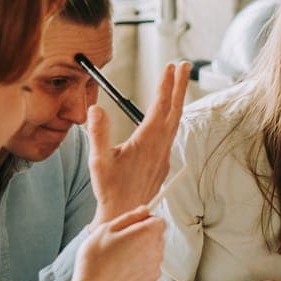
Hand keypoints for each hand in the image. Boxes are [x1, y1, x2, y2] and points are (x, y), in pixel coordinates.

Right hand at [74, 207, 166, 280]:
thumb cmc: (96, 260)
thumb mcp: (107, 230)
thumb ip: (130, 217)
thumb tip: (145, 210)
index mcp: (147, 235)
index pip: (159, 221)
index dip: (146, 221)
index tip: (133, 226)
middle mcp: (156, 252)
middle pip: (157, 239)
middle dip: (143, 238)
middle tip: (120, 244)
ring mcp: (155, 271)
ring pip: (152, 256)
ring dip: (141, 255)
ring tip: (118, 261)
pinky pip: (147, 272)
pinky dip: (138, 271)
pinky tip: (121, 274)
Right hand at [88, 61, 190, 223]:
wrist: (126, 215)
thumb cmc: (110, 190)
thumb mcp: (98, 161)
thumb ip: (98, 133)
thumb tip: (95, 108)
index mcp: (147, 142)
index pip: (159, 107)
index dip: (165, 85)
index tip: (171, 66)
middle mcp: (160, 146)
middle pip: (174, 110)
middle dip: (179, 86)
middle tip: (184, 65)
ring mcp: (164, 155)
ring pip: (175, 122)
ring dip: (177, 101)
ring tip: (179, 84)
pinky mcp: (162, 163)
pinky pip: (171, 135)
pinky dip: (172, 118)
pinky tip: (168, 117)